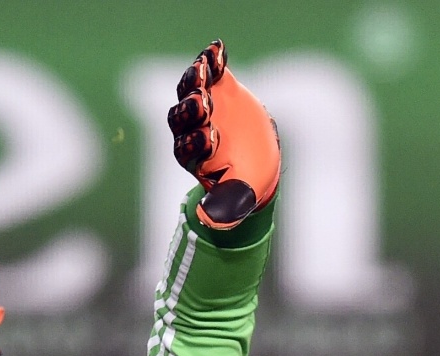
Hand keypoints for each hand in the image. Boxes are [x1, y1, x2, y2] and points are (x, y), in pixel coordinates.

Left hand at [167, 40, 281, 229]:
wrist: (258, 160)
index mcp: (194, 160)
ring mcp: (202, 108)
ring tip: (205, 69)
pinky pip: (208, 72)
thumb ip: (224, 208)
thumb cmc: (244, 184)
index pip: (186, 150)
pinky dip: (210, 61)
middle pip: (181, 120)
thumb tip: (209, 219)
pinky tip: (218, 50)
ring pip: (188, 92)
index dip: (196, 143)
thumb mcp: (238, 199)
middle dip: (191, 111)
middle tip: (204, 103)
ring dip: (194, 80)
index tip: (211, 137)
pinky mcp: (217, 88)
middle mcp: (191, 132)